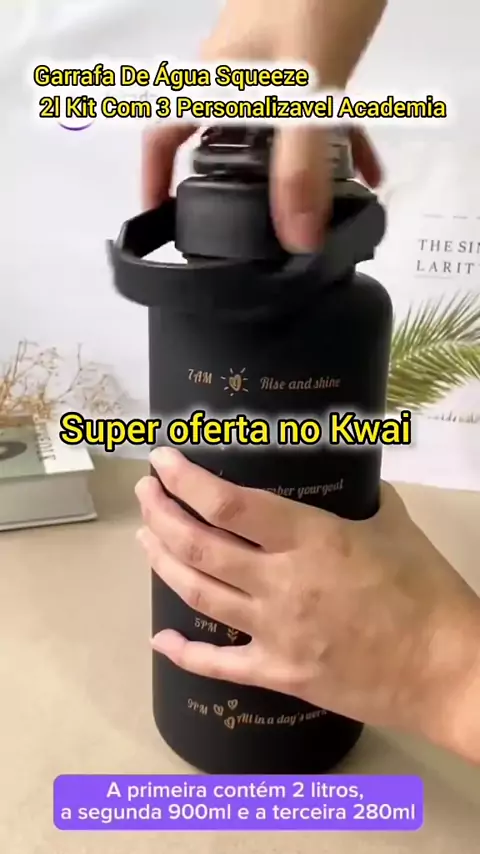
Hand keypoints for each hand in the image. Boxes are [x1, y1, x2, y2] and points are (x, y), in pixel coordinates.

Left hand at [135, 447, 479, 761]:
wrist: (447, 669)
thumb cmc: (425, 590)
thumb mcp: (395, 525)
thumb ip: (362, 497)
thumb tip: (349, 480)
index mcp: (310, 539)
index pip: (229, 504)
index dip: (186, 480)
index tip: (162, 461)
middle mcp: (280, 583)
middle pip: (199, 544)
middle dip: (161, 514)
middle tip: (145, 495)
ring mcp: (275, 632)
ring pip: (198, 593)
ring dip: (163, 562)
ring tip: (145, 539)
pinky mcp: (279, 674)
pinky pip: (219, 664)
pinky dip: (185, 652)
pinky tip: (161, 639)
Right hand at [142, 0, 384, 250]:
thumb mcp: (306, 92)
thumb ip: (301, 165)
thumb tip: (297, 239)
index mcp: (214, 82)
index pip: (164, 133)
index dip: (154, 177)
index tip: (158, 218)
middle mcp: (234, 78)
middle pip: (221, 142)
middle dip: (237, 188)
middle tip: (254, 229)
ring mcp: (270, 67)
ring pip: (273, 135)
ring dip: (299, 172)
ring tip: (327, 211)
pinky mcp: (305, 59)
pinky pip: (312, 115)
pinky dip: (335, 142)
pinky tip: (368, 167)